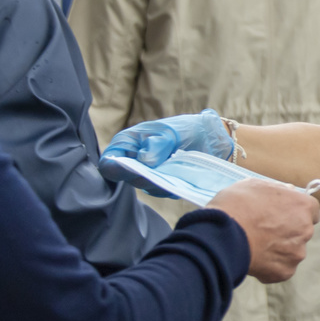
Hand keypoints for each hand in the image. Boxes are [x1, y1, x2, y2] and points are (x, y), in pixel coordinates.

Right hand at [100, 109, 234, 188]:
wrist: (209, 138)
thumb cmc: (184, 129)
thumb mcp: (170, 132)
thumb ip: (157, 145)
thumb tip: (145, 161)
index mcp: (127, 144)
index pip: (110, 163)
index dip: (117, 170)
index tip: (133, 171)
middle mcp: (134, 161)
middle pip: (129, 179)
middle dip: (145, 177)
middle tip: (161, 172)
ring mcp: (148, 174)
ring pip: (147, 187)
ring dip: (162, 182)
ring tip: (177, 169)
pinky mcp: (163, 184)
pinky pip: (164, 191)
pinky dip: (173, 186)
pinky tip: (183, 176)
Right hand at [208, 179, 319, 282]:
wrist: (221, 236)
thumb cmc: (236, 206)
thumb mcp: (255, 185)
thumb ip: (276, 189)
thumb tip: (287, 191)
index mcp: (302, 206)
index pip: (312, 209)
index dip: (297, 211)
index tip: (284, 212)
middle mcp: (305, 230)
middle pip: (302, 231)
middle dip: (288, 230)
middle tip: (265, 229)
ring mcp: (296, 253)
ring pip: (292, 251)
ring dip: (279, 248)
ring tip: (256, 244)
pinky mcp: (285, 272)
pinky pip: (281, 268)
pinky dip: (270, 265)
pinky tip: (254, 257)